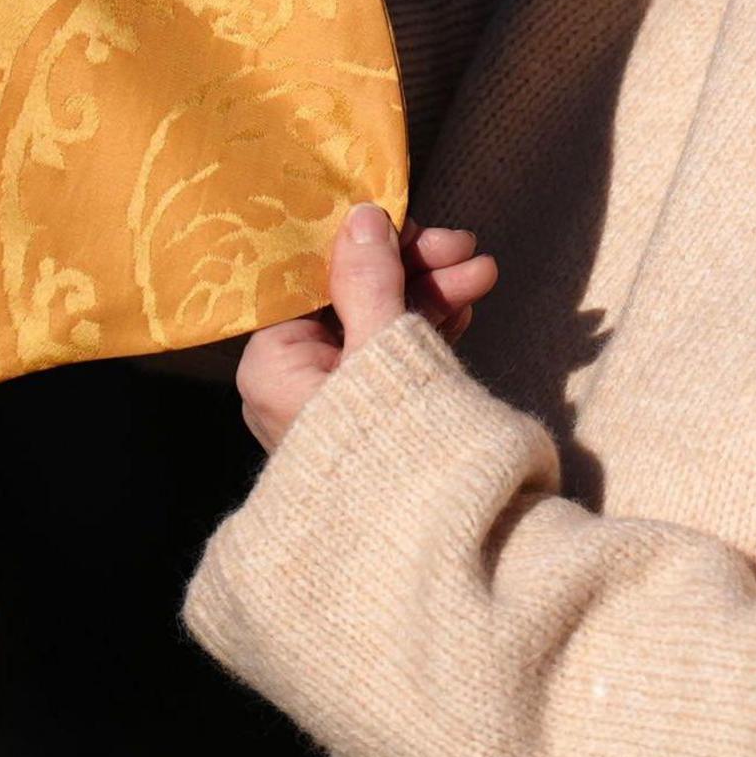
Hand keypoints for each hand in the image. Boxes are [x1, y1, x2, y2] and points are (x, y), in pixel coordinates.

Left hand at [235, 205, 499, 454]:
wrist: (421, 539)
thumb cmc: (387, 441)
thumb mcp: (382, 348)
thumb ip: (370, 282)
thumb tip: (362, 217)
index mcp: (271, 363)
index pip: (311, 280)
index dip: (366, 245)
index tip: (415, 225)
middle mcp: (288, 382)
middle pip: (348, 300)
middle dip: (413, 271)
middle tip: (467, 248)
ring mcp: (327, 404)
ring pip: (376, 327)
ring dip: (430, 295)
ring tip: (484, 276)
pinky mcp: (363, 421)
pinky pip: (388, 361)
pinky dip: (425, 333)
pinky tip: (464, 310)